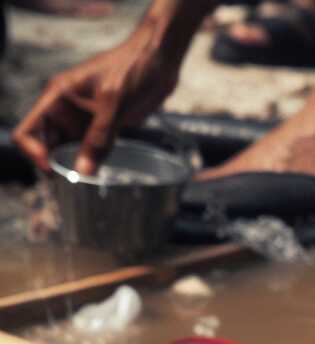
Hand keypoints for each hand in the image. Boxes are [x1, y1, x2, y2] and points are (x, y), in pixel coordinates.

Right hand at [13, 20, 184, 174]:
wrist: (158, 61)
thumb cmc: (132, 67)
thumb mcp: (113, 102)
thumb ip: (99, 137)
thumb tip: (83, 169)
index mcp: (58, 96)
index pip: (29, 129)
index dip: (34, 152)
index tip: (52, 170)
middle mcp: (67, 110)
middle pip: (46, 144)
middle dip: (54, 163)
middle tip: (73, 183)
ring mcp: (85, 120)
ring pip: (69, 149)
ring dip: (74, 166)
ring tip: (87, 184)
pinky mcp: (104, 127)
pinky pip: (92, 150)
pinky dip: (93, 163)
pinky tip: (102, 173)